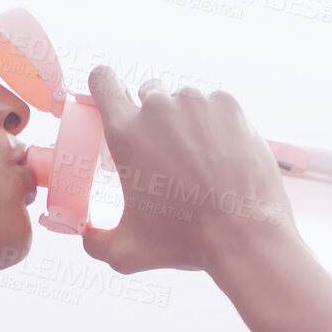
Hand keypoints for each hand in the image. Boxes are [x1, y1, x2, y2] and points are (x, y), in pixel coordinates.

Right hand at [79, 66, 302, 275]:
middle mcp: (159, 108)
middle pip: (148, 92)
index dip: (105, 86)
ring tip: (199, 161)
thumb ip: (96, 241)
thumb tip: (87, 235)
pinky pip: (214, 106)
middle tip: (166, 151)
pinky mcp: (228, 106)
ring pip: (183, 101)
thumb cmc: (184, 241)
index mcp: (126, 133)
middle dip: (153, 116)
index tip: (113, 100)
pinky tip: (222, 155)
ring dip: (186, 121)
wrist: (244, 233)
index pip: (103, 80)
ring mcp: (197, 103)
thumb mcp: (127, 251)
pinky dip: (215, 124)